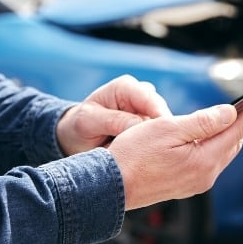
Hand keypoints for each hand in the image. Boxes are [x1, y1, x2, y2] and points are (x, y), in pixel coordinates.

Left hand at [57, 75, 172, 155]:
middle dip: (163, 130)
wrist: (78, 137)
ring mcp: (147, 109)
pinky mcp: (151, 123)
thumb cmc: (80, 126)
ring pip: (165, 124)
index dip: (160, 117)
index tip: (164, 138)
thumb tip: (139, 126)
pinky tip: (154, 156)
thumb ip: (114, 121)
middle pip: (161, 111)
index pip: (150, 99)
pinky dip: (158, 144)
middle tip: (162, 152)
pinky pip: (162, 133)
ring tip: (156, 156)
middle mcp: (140, 94)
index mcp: (125, 87)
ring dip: (161, 139)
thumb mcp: (89, 122)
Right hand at [108, 95, 242, 209]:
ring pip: (223, 152)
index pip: (237, 129)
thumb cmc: (132, 154)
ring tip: (233, 115)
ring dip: (229, 133)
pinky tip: (208, 135)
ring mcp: (197, 183)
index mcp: (204, 160)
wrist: (108, 188)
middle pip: (233, 142)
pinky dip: (215, 144)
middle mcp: (205, 175)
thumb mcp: (167, 129)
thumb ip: (202, 121)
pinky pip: (210, 161)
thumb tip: (231, 113)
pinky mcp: (186, 186)